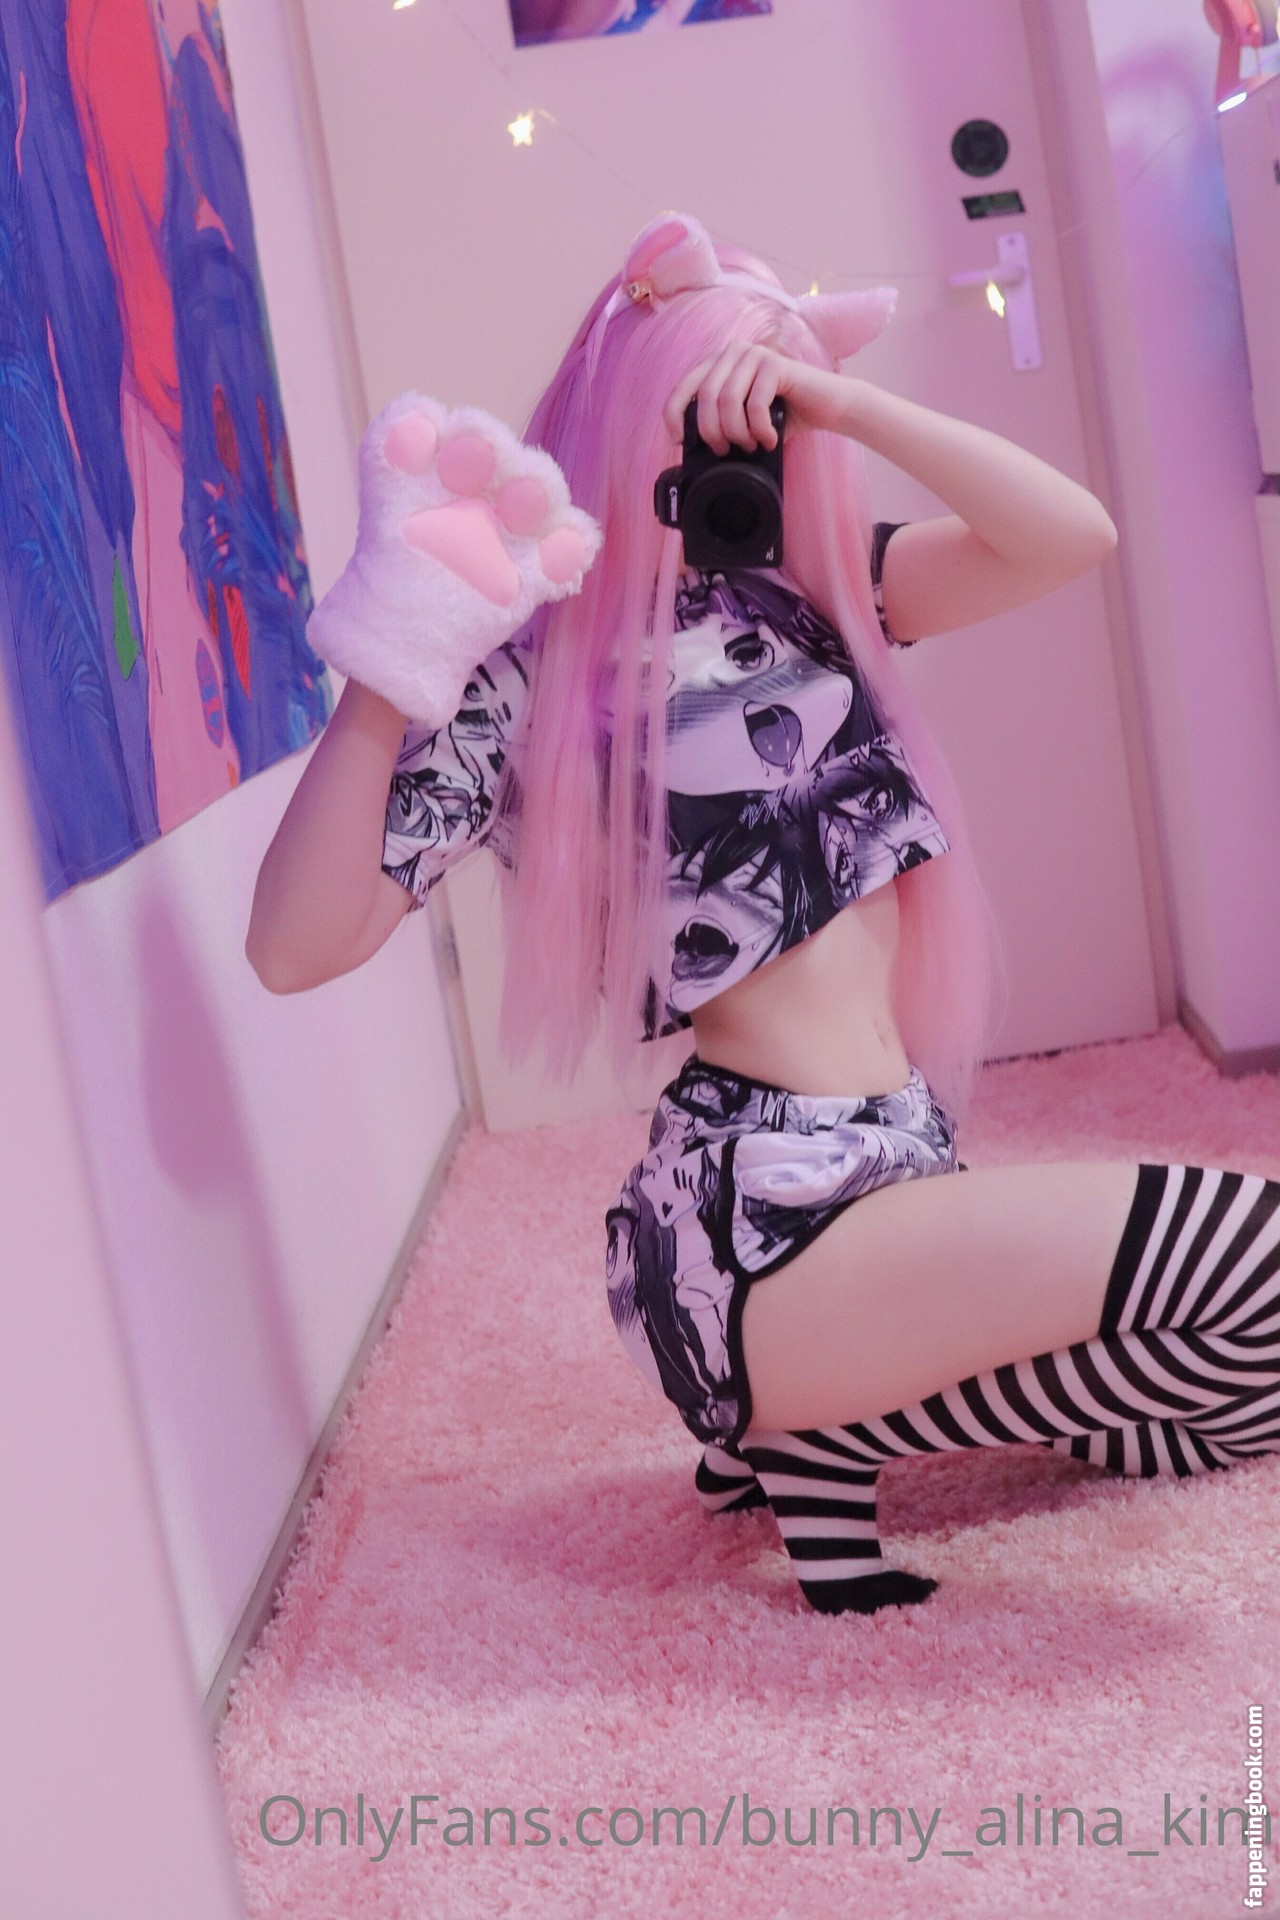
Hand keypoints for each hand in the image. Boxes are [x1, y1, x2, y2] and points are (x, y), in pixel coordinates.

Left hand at [663, 342, 848, 456]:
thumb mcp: (742, 419)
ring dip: (737, 432)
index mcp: (719, 363)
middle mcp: (733, 353)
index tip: (682, 441)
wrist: (826, 407)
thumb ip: (718, 420)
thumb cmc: (784, 416)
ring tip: (751, 445)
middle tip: (726, 451)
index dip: (674, 415)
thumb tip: (691, 444)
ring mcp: (755, 354)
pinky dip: (759, 429)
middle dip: (712, 432)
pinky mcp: (775, 364)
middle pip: (705, 396)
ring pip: (727, 400)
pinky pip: (754, 404)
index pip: (683, 386)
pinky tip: (769, 440)